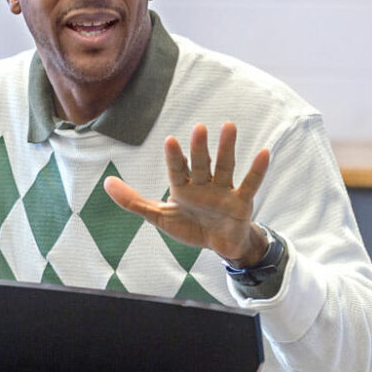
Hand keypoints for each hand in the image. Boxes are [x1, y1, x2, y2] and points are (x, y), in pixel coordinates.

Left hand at [103, 122, 269, 265]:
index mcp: (183, 188)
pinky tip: (264, 152)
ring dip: (227, 148)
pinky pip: (250, 184)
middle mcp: (203, 185)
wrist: (219, 245)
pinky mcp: (242, 202)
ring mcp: (223, 192)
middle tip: (199, 128)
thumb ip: (133, 201)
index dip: (174, 157)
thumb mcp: (159, 217)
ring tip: (229, 126)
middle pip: (201, 164)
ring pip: (225, 167)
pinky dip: (258, 170)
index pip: (177, 170)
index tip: (170, 140)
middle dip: (199, 149)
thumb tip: (106, 182)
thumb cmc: (190, 226)